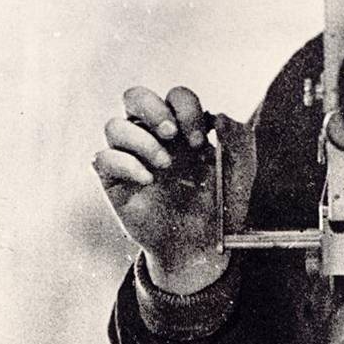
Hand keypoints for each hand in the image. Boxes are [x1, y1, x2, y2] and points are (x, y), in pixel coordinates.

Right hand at [93, 86, 254, 293]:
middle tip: (171, 134)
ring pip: (114, 125)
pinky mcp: (113, 180)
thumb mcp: (241, 173)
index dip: (186, 109)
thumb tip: (218, 115)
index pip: (176, 97)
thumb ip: (239, 139)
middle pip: (135, 96)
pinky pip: (102, 157)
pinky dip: (124, 164)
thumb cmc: (220, 207)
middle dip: (153, 109)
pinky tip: (147, 181)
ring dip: (141, 141)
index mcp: (184, 128)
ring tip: (164, 166)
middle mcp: (154, 137)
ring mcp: (131, 157)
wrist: (200, 247)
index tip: (198, 140)